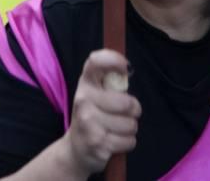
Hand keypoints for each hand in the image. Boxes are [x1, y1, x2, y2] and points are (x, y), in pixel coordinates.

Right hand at [60, 49, 139, 175]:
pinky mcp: (97, 143)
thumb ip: (110, 82)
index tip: (125, 67)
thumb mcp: (95, 95)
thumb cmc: (92, 116)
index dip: (113, 59)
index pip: (95, 61)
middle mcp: (83, 100)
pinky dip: (127, 143)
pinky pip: (129, 141)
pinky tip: (113, 142)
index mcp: (85, 84)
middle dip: (133, 111)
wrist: (75, 149)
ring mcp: (88, 122)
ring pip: (131, 124)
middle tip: (122, 114)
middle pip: (127, 103)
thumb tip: (127, 70)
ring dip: (130, 129)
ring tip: (115, 129)